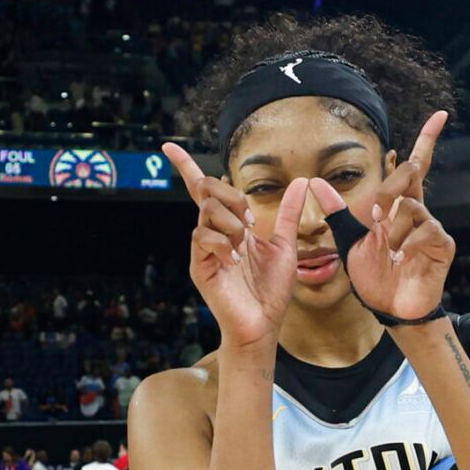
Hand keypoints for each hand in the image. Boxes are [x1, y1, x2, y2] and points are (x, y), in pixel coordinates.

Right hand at [161, 143, 306, 354]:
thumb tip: (301, 182)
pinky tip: (234, 261)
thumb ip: (287, 214)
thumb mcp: (285, 246)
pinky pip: (203, 237)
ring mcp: (203, 249)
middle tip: (249, 224)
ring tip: (243, 250)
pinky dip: (224, 245)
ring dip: (233, 225)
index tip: (168, 145)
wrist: (263, 324)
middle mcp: (212, 233)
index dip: (186, 165)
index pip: (205, 189)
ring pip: (207, 211)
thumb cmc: (271, 290)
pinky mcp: (199, 266)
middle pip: (207, 190)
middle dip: (232, 197)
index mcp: (229, 226)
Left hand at [309, 111, 452, 320]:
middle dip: (387, 194)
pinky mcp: (442, 243)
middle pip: (409, 175)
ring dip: (391, 231)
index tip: (441, 115)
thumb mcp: (350, 242)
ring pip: (409, 206)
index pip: (414, 167)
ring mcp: (433, 226)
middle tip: (376, 220)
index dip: (427, 140)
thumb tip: (316, 183)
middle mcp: (419, 210)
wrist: (391, 309)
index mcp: (399, 206)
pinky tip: (401, 260)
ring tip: (389, 254)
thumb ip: (338, 213)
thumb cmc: (375, 278)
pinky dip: (406, 244)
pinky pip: (423, 229)